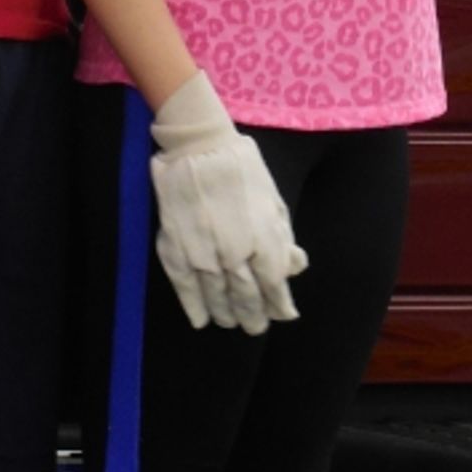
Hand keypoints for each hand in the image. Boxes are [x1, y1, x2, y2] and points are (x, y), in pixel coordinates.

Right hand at [150, 71, 307, 335]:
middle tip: (255, 325)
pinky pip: (186, 289)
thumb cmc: (241, 168)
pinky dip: (194, 308)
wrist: (197, 145)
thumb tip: (295, 267)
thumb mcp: (272, 199)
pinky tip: (201, 319)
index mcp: (263, 240)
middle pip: (247, 299)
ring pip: (217, 298)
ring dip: (226, 314)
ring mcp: (203, 254)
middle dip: (253, 316)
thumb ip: (282, 236)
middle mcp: (235, 254)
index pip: (274, 286)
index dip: (279, 304)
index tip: (283, 313)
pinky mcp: (175, 250)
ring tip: (231, 321)